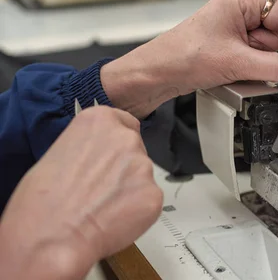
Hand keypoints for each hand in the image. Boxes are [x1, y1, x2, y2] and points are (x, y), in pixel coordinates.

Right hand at [0, 107, 162, 279]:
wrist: (50, 239)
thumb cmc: (40, 202)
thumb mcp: (57, 154)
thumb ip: (87, 149)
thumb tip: (96, 160)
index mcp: (100, 120)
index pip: (124, 122)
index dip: (116, 143)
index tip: (109, 156)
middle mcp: (126, 138)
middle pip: (135, 149)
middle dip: (123, 167)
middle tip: (100, 189)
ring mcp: (144, 166)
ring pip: (142, 176)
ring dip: (129, 190)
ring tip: (101, 209)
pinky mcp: (154, 194)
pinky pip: (148, 200)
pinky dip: (136, 211)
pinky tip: (112, 221)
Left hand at [101, 0, 277, 118]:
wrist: (159, 73)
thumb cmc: (184, 56)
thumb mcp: (238, 62)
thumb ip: (276, 66)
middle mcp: (241, 7)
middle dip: (276, 53)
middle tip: (266, 69)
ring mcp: (237, 24)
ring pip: (269, 45)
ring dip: (263, 62)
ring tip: (242, 69)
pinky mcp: (233, 41)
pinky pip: (257, 53)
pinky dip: (255, 66)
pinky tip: (239, 72)